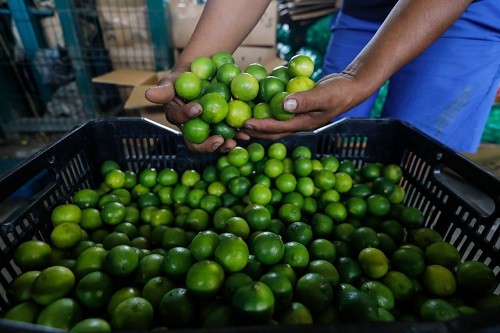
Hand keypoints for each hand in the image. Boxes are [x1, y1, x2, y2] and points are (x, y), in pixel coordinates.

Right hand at [145, 72, 237, 152]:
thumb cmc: (185, 76)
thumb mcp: (174, 79)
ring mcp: (207, 130)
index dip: (187, 116)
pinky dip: (237, 136)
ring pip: (213, 143)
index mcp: (177, 117)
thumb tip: (147, 94)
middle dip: (207, 144)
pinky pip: (228, 135)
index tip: (198, 108)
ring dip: (224, 145)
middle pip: (196, 143)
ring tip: (234, 142)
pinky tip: (246, 135)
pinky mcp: (221, 129)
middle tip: (219, 140)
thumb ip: (164, 89)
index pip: (179, 120)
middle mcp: (191, 128)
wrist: (204, 76)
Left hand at [241, 72, 365, 139]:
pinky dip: (267, 109)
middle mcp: (298, 123)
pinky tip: (256, 102)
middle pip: (272, 131)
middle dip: (254, 130)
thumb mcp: (324, 94)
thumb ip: (305, 100)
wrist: (352, 87)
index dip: (260, 127)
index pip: (277, 128)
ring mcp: (298, 117)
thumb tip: (284, 104)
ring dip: (258, 121)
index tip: (244, 123)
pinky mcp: (297, 108)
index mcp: (303, 123)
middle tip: (235, 125)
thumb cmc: (340, 91)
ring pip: (274, 122)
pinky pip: (279, 111)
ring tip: (241, 118)